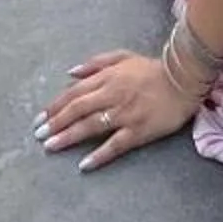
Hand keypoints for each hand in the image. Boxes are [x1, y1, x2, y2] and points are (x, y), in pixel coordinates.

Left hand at [35, 50, 198, 172]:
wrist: (184, 80)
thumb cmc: (152, 69)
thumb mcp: (123, 56)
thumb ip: (95, 63)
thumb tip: (70, 72)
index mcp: (107, 77)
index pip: (74, 93)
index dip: (55, 106)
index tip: (40, 118)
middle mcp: (112, 95)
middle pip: (77, 109)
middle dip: (55, 122)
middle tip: (39, 135)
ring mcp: (125, 114)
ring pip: (91, 126)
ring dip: (69, 137)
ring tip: (51, 147)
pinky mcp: (139, 131)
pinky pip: (116, 145)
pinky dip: (99, 155)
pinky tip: (84, 165)